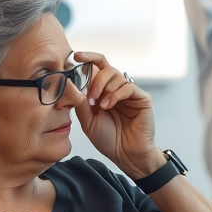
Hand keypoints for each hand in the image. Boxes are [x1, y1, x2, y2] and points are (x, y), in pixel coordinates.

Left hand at [71, 52, 161, 179]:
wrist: (125, 155)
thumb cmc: (108, 139)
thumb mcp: (87, 119)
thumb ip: (80, 100)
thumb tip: (69, 81)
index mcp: (103, 91)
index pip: (96, 67)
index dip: (87, 58)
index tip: (76, 56)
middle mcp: (117, 88)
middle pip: (106, 67)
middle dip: (95, 79)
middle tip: (90, 97)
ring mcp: (130, 92)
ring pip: (116, 75)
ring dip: (104, 88)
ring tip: (100, 106)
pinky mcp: (142, 98)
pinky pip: (127, 86)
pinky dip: (115, 94)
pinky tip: (108, 106)